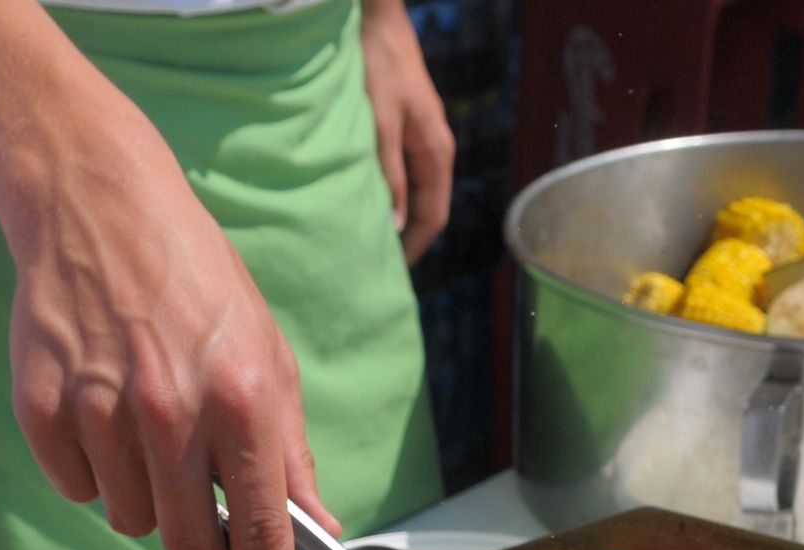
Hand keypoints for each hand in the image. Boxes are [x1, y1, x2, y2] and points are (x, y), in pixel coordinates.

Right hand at [0, 104, 338, 549]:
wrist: (96, 206)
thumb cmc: (194, 280)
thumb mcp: (268, 354)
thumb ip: (289, 451)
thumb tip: (315, 528)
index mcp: (241, 400)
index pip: (261, 528)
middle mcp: (171, 411)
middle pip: (185, 545)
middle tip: (208, 547)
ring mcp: (100, 410)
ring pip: (128, 521)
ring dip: (145, 501)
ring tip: (150, 432)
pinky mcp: (43, 407)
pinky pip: (75, 487)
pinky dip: (92, 470)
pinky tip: (102, 413)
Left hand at [362, 0, 455, 261]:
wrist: (379, 22)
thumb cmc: (379, 66)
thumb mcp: (380, 123)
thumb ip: (388, 173)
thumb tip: (394, 224)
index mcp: (436, 153)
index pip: (433, 216)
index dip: (414, 247)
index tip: (390, 271)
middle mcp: (435, 150)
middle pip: (426, 208)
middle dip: (405, 237)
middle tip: (375, 262)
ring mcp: (422, 140)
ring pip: (414, 192)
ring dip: (396, 215)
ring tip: (369, 237)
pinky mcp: (408, 129)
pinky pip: (404, 173)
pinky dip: (390, 192)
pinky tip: (368, 200)